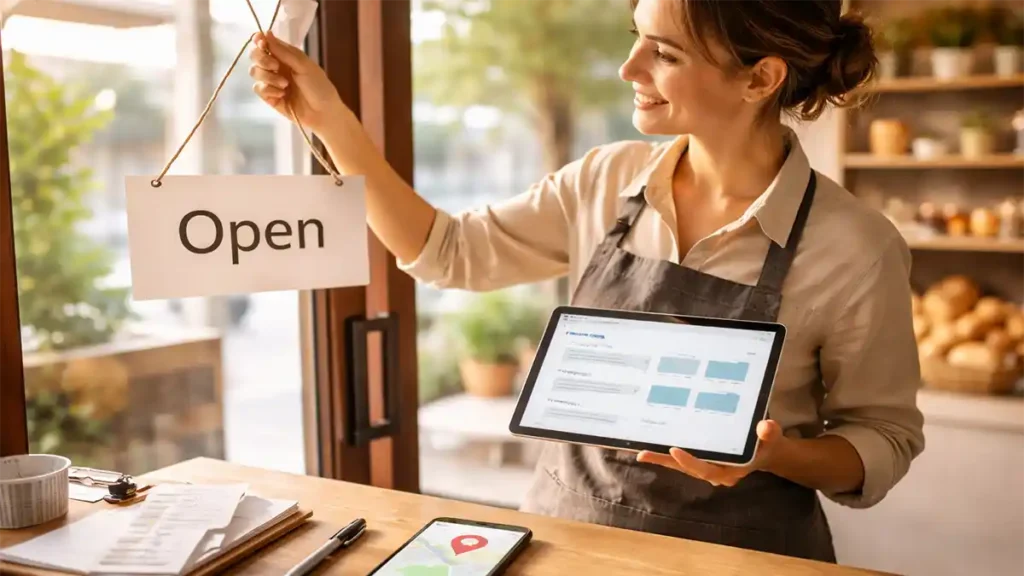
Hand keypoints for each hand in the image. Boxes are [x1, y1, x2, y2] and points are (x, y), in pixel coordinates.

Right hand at [248, 31, 345, 133]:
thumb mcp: (303, 65)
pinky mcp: (269, 96)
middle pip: (255, 56)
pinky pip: (258, 88)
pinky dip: (269, 90)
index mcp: (285, 55)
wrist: (324, 113)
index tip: (261, 43)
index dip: (258, 40)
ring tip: (285, 85)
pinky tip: (282, 95)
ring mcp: (272, 81)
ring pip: (254, 71)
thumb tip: (265, 33)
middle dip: (262, 59)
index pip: (264, 42)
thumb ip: (283, 51)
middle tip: (275, 66)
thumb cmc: (319, 87)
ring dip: (268, 77)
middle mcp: (276, 66)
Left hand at [636, 420, 785, 486]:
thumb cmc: (767, 443)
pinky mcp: (701, 461)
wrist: (765, 449)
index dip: (690, 462)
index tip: (675, 450)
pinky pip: (680, 460)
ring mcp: (706, 468)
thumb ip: (769, 433)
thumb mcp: (772, 438)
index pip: (707, 469)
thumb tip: (766, 426)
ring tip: (639, 452)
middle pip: (687, 469)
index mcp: (731, 471)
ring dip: (660, 459)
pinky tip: (646, 448)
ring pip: (680, 465)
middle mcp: (715, 472)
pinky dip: (665, 454)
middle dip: (665, 461)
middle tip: (644, 453)